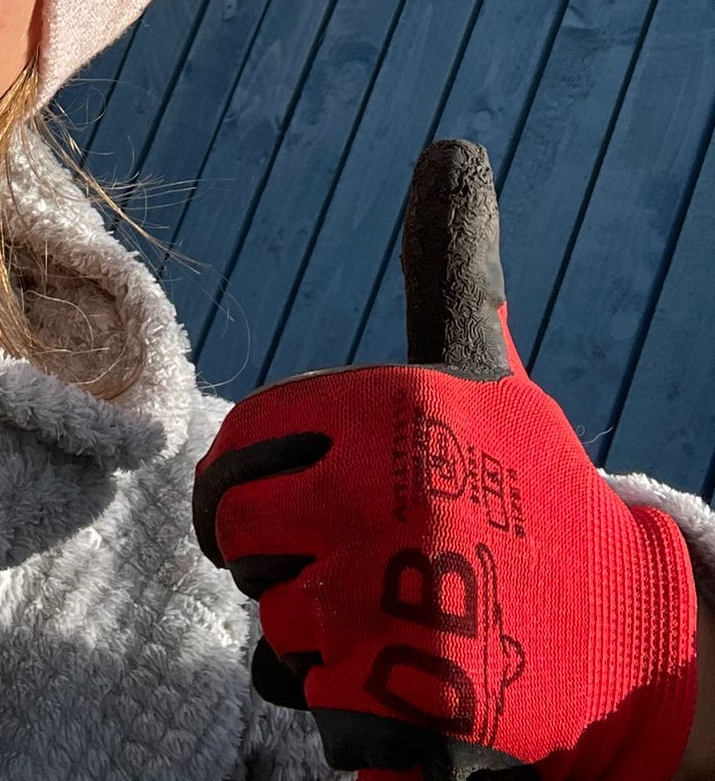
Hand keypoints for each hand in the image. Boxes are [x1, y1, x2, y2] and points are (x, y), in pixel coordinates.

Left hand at [192, 141, 698, 777]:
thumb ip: (449, 264)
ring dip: (322, 640)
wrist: (621, 638)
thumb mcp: (482, 368)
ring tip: (406, 615)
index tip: (316, 496)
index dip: (260, 484)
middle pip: (238, 539)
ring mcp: (403, 602)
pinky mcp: (416, 705)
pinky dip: (355, 713)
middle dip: (280, 562)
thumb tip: (453, 145)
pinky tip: (417, 685)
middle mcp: (390, 494)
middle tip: (360, 562)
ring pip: (272, 630)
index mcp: (391, 407)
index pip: (236, 450)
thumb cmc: (527, 487)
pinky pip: (315, 712)